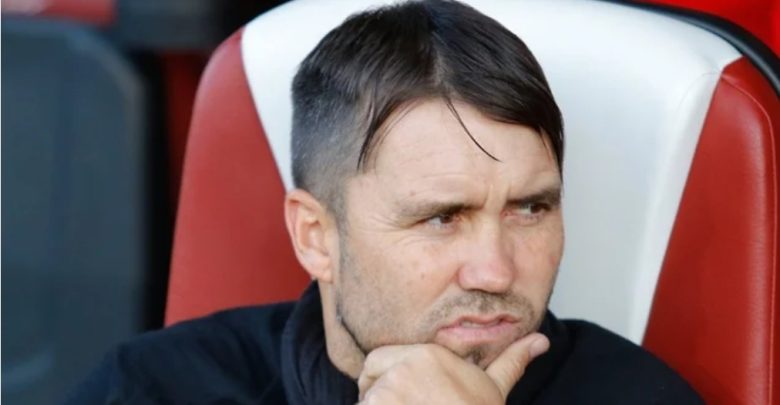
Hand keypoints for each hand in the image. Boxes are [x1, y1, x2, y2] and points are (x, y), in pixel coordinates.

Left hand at [357, 332, 549, 403]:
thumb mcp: (494, 389)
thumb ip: (511, 361)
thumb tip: (540, 341)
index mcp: (427, 354)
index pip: (379, 359)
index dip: (387, 380)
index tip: (407, 399)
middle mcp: (405, 367)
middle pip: (367, 378)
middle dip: (377, 396)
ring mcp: (389, 392)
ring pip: (365, 402)